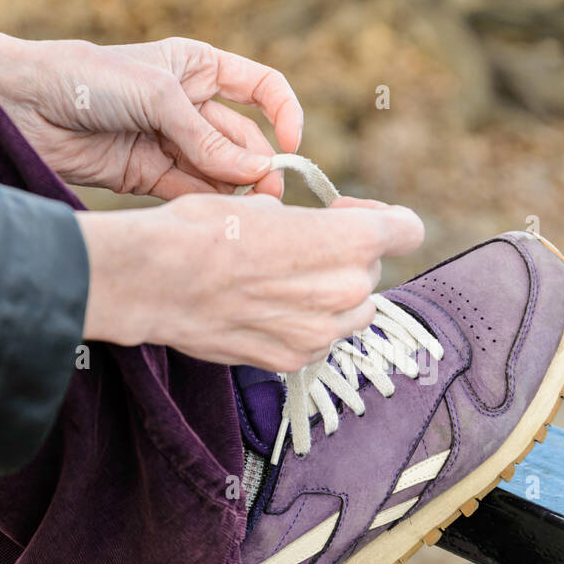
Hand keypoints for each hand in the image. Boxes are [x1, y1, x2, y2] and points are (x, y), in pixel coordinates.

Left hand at [0, 25, 301, 198]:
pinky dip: (206, 204)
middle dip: (258, 167)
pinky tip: (217, 216)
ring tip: (246, 213)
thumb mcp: (157, 97)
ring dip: (235, 191)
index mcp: (198, 68)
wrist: (21, 106)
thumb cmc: (87, 78)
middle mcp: (190, 105)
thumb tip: (258, 172)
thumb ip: (207, 139)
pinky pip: (190, 191)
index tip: (292, 146)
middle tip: (266, 198)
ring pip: (220, 171)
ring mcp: (170, 142)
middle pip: (243, 140)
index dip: (285, 114)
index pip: (261, 88)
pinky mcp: (149, 175)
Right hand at [76, 195, 424, 371]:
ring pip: (353, 312)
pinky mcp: (295, 359)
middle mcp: (346, 289)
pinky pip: (318, 340)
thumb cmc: (203, 230)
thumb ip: (308, 224)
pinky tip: (264, 310)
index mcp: (348, 239)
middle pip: (372, 272)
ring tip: (283, 282)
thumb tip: (310, 231)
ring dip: (331, 298)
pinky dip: (302, 326)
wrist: (154, 280)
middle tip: (300, 250)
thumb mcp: (264, 203)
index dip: (386, 219)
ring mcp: (323, 331)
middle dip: (345, 260)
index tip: (352, 216)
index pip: (408, 230)